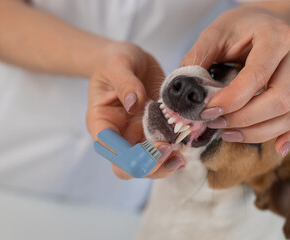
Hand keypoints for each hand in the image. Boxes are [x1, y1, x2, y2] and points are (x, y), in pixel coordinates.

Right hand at [86, 41, 184, 178]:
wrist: (128, 61)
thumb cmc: (115, 61)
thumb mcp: (117, 64)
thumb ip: (124, 82)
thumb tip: (134, 104)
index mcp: (102, 122)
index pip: (111, 150)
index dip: (132, 155)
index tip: (157, 145)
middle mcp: (118, 135)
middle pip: (128, 166)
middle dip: (151, 166)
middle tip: (172, 152)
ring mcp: (136, 136)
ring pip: (147, 165)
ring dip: (165, 165)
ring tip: (183, 156)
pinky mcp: (153, 131)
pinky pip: (163, 150)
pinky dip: (175, 152)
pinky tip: (188, 146)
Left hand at [181, 6, 289, 156]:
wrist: (269, 23)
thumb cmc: (241, 26)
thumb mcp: (215, 32)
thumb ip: (198, 56)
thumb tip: (181, 88)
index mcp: (276, 38)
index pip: (257, 76)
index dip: (231, 99)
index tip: (207, 112)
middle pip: (279, 99)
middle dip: (244, 118)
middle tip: (215, 123)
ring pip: (289, 114)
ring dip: (257, 131)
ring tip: (227, 134)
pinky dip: (288, 136)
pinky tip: (276, 149)